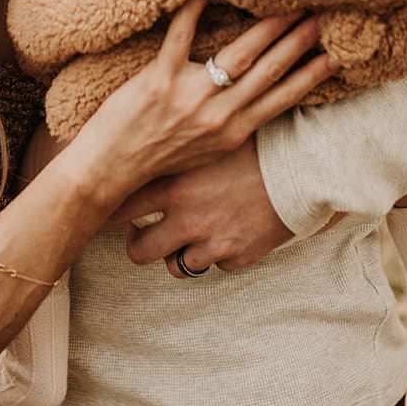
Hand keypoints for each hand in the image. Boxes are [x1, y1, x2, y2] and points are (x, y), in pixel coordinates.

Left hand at [74, 0, 334, 212]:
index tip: (335, 54)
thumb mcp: (205, 151)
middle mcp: (218, 116)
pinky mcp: (159, 82)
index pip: (282, 98)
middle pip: (269, 70)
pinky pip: (180, 37)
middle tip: (321, 14)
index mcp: (233, 132)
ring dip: (267, 25)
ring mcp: (191, 97)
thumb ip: (229, 124)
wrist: (109, 172)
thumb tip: (250, 98)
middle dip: (299, 40)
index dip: (311, 74)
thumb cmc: (156, 160)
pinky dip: (192, 10)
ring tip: (286, 2)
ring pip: (239, 53)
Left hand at [116, 140, 293, 274]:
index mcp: (174, 187)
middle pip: (140, 251)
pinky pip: (215, 266)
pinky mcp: (238, 257)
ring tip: (181, 236)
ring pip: (176, 267)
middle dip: (137, 243)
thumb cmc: (253, 141)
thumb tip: (142, 139)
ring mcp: (212, 244)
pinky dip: (215, 254)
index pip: (120, 208)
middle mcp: (188, 220)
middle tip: (140, 231)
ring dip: (176, 253)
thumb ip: (174, 147)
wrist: (303, 165)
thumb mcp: (206, 138)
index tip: (104, 208)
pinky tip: (222, 232)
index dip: (106, 212)